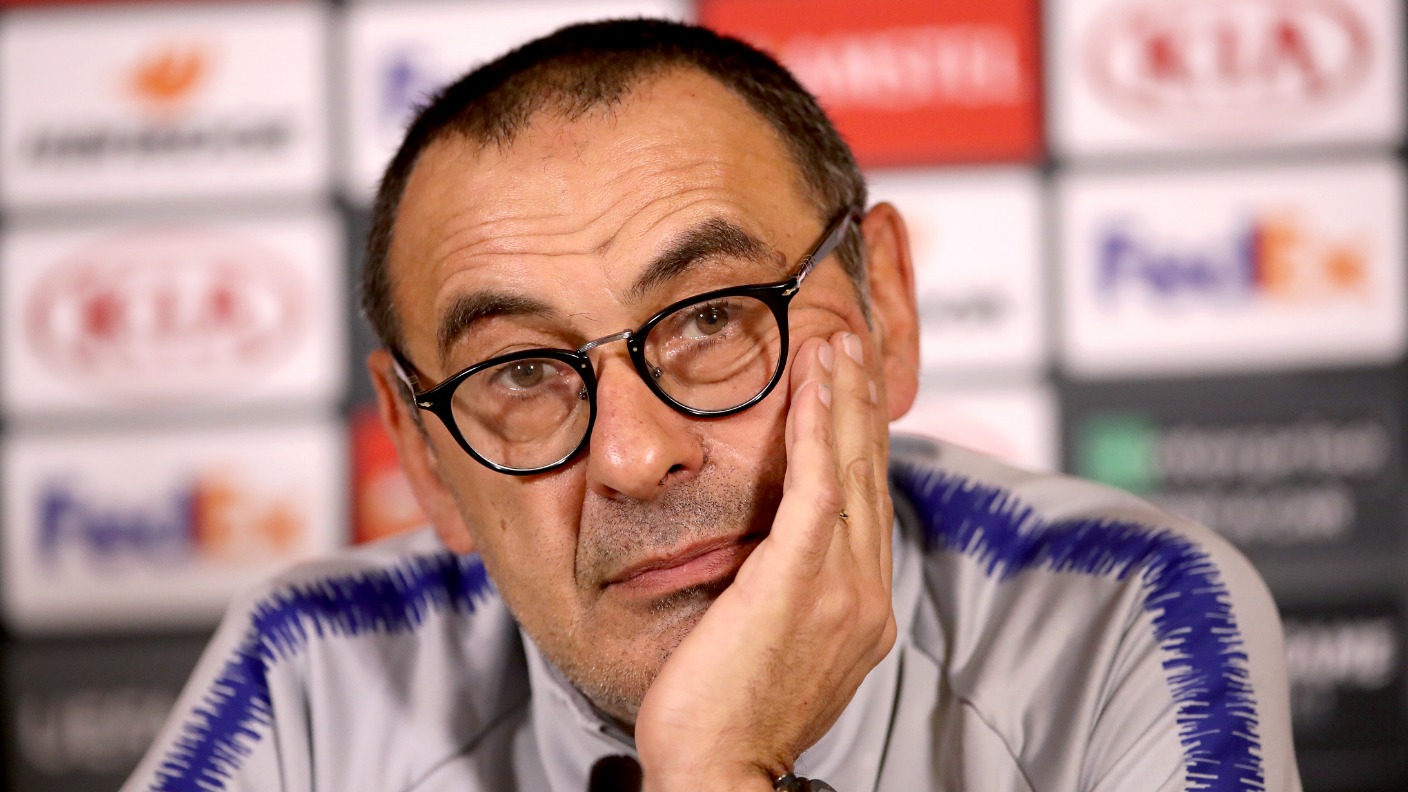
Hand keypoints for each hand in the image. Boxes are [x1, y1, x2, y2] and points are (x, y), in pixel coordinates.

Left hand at [634, 331, 897, 791]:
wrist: (719, 774)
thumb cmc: (727, 719)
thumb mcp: (774, 648)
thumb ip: (790, 597)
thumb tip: (771, 561)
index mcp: (862, 609)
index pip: (865, 505)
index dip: (861, 442)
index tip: (852, 392)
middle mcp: (866, 593)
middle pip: (869, 476)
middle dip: (862, 403)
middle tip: (854, 342)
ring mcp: (844, 586)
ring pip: (849, 468)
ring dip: (844, 397)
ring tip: (837, 342)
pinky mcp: (803, 577)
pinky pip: (818, 482)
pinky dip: (819, 425)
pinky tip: (813, 381)